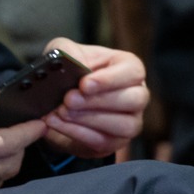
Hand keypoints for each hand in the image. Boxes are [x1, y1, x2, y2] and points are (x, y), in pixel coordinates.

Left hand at [41, 42, 148, 158]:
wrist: (58, 101)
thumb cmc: (70, 71)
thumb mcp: (63, 52)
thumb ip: (67, 51)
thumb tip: (73, 62)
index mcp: (128, 68)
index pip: (133, 71)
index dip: (110, 79)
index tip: (84, 84)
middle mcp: (136, 94)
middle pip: (134, 100)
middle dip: (98, 101)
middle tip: (68, 100)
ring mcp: (130, 121)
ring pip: (124, 125)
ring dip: (88, 119)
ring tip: (60, 112)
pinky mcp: (115, 142)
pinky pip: (104, 141)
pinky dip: (76, 132)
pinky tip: (56, 123)